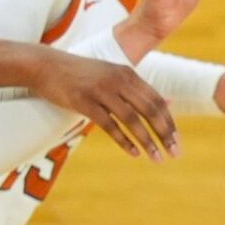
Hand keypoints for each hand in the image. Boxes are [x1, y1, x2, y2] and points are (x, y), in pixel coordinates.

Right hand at [29, 53, 177, 159]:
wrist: (47, 66)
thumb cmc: (83, 74)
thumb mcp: (113, 76)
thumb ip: (139, 90)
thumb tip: (170, 102)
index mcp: (128, 74)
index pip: (156, 100)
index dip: (169, 121)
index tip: (177, 140)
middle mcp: (119, 80)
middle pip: (150, 110)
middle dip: (165, 133)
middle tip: (175, 153)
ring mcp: (102, 91)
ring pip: (132, 119)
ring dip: (147, 141)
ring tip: (156, 158)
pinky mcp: (84, 102)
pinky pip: (109, 125)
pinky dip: (124, 141)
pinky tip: (134, 153)